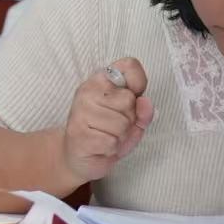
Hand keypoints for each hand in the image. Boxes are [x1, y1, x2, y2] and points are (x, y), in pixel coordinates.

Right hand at [60, 58, 154, 182]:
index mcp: (100, 81)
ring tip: (107, 137)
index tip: (132, 95)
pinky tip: (100, 146)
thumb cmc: (107, 134)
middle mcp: (87, 90)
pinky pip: (111, 141)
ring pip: (122, 124)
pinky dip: (111, 148)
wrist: (79, 157)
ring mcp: (80, 110)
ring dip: (120, 137)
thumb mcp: (132, 121)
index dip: (138, 82)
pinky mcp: (77, 132)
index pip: (129, 66)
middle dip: (129, 119)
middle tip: (115, 125)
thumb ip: (143, 110)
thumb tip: (145, 102)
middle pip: (128, 100)